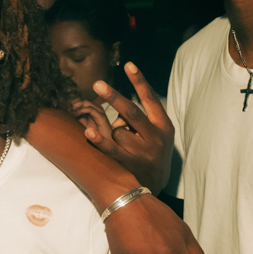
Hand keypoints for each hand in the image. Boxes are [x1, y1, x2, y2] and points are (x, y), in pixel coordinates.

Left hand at [83, 62, 175, 192]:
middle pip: (131, 112)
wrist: (154, 188)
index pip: (150, 99)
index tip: (128, 65)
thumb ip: (140, 119)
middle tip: (97, 84)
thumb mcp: (157, 135)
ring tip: (124, 146)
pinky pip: (111, 148)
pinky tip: (88, 132)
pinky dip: (99, 140)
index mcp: (164, 126)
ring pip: (118, 130)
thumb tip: (116, 111)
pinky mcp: (131, 164)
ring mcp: (144, 152)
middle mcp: (156, 137)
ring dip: (114, 134)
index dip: (139, 81)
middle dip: (113, 97)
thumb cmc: (151, 154)